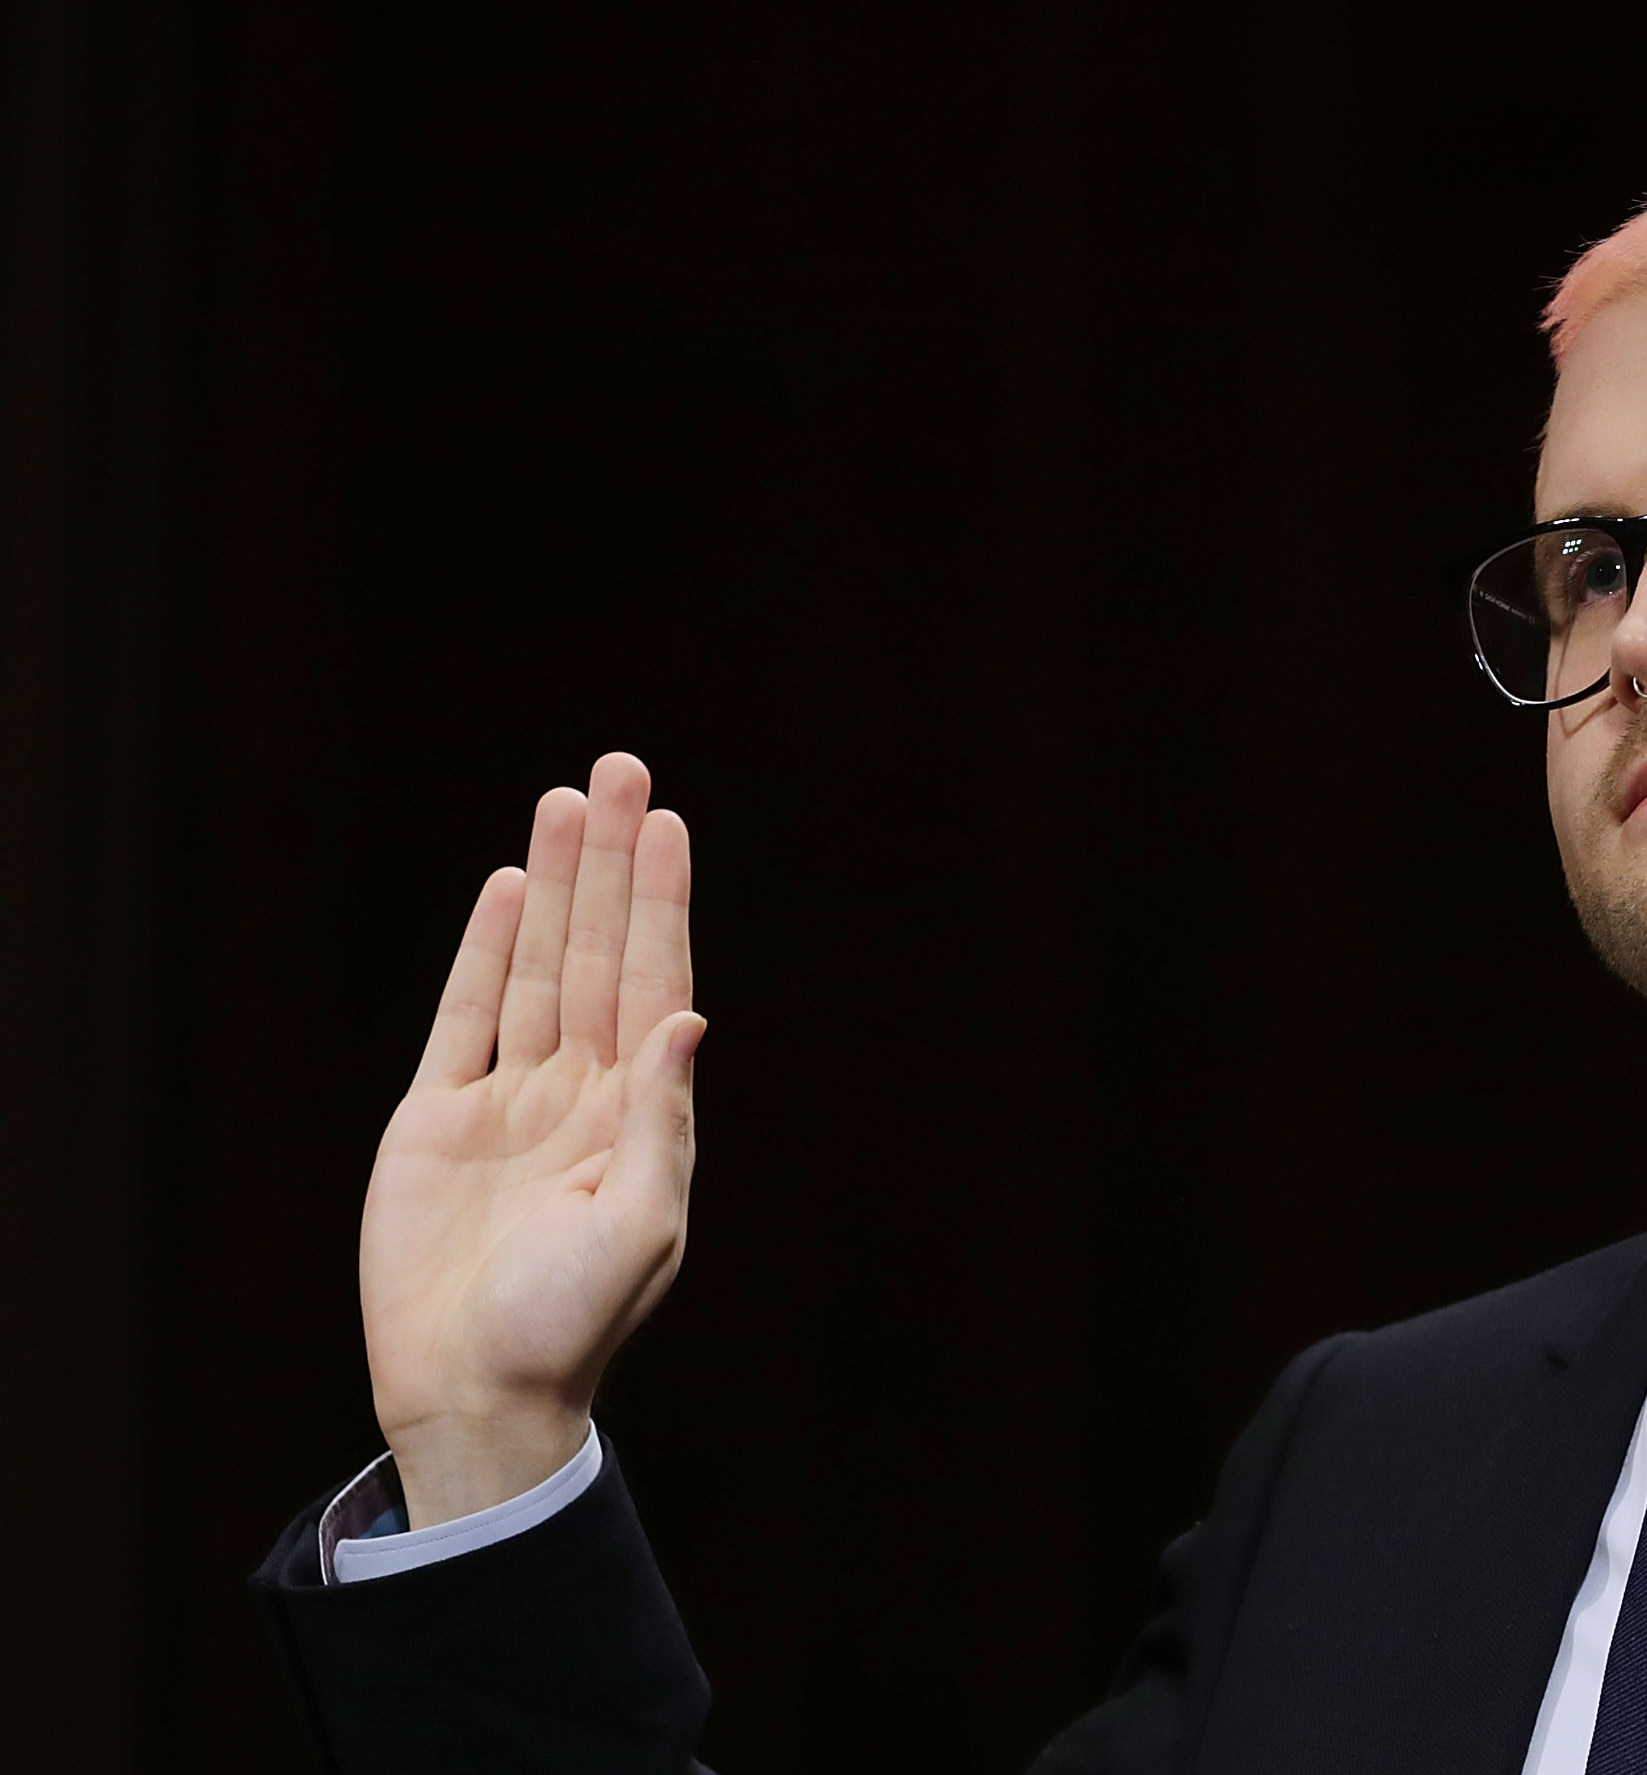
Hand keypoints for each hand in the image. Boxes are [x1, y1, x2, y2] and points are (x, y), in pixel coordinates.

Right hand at [360, 752, 701, 1526]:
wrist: (475, 1395)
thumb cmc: (570, 1326)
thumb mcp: (639, 1228)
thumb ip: (659, 1121)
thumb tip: (689, 1019)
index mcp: (639, 1116)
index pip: (654, 981)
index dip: (661, 902)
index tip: (667, 826)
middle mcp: (580, 1094)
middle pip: (598, 952)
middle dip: (609, 864)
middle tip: (619, 769)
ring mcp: (510, 1102)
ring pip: (535, 968)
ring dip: (551, 887)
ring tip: (563, 801)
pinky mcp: (438, 1123)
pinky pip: (465, 1020)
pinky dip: (484, 954)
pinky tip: (506, 891)